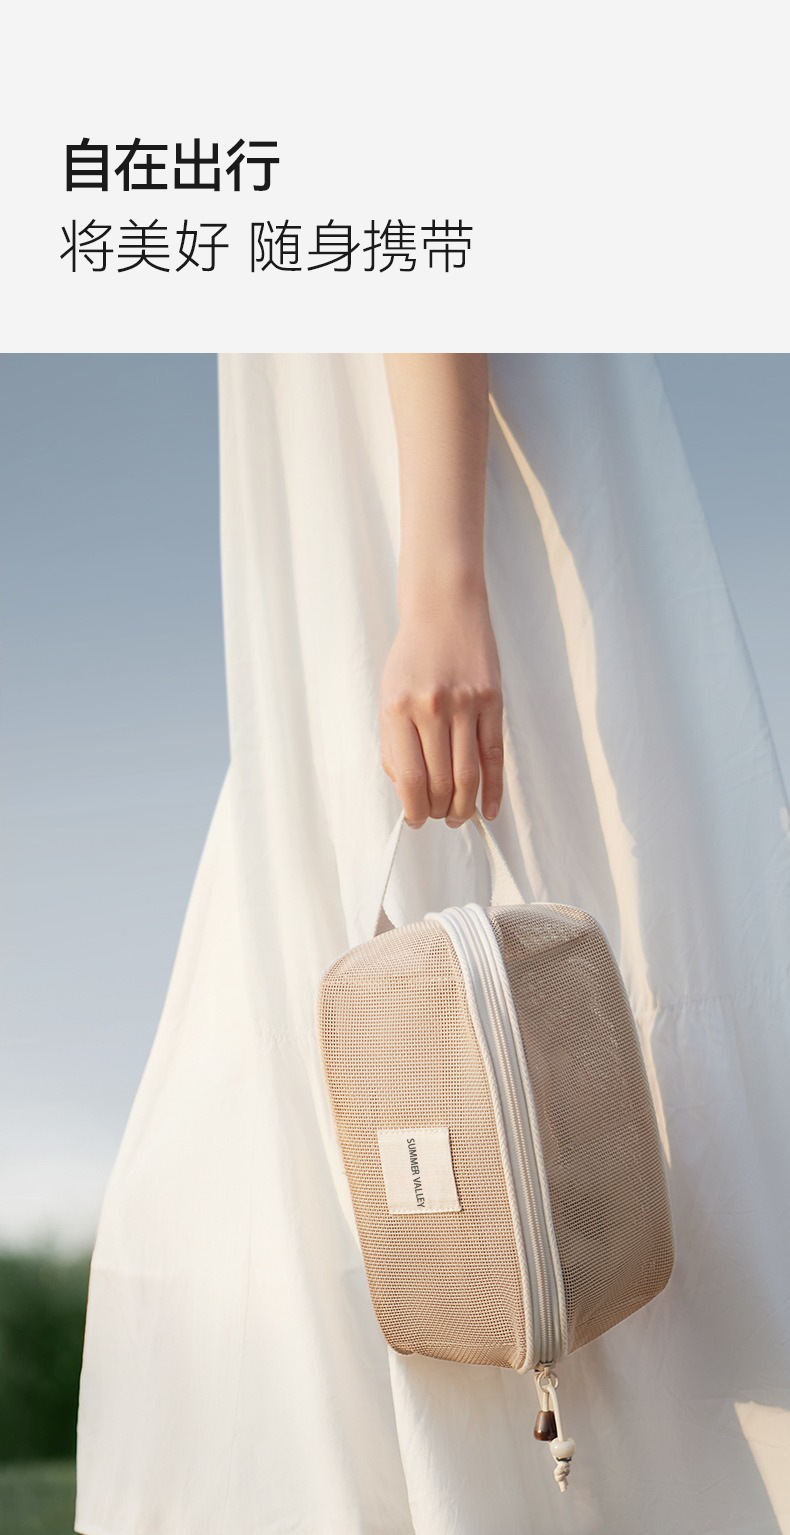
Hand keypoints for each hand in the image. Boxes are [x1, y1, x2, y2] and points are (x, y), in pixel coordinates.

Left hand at [379, 589, 503, 827]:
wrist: (443, 607)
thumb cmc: (412, 656)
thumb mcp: (388, 696)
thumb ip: (394, 745)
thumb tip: (407, 792)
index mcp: (398, 709)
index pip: (410, 778)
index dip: (414, 810)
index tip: (415, 821)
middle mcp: (432, 708)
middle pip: (440, 781)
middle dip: (438, 811)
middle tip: (438, 819)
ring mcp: (465, 704)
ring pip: (468, 774)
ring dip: (463, 806)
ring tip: (458, 818)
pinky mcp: (493, 701)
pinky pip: (494, 755)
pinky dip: (493, 789)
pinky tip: (490, 810)